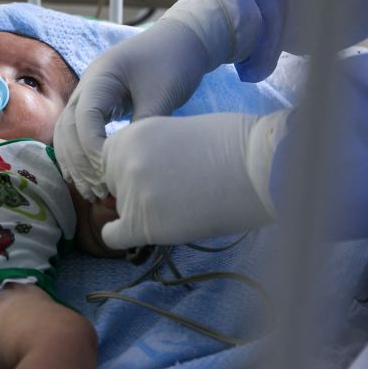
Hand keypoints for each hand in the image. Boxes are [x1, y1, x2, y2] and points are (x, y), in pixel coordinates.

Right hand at [54, 0, 262, 200]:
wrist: (182, 39)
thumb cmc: (174, 61)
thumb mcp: (162, 94)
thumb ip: (144, 125)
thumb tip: (129, 162)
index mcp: (101, 76)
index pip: (84, 119)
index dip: (91, 149)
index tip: (109, 172)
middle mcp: (87, 85)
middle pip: (67, 129)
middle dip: (78, 162)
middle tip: (98, 191)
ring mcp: (89, 94)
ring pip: (67, 133)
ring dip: (75, 163)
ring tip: (93, 192)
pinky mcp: (97, 104)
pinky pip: (77, 133)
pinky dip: (80, 156)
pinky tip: (92, 179)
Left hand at [100, 111, 287, 248]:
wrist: (258, 167)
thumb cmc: (232, 146)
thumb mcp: (176, 131)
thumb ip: (149, 150)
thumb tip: (139, 172)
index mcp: (130, 135)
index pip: (109, 161)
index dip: (128, 170)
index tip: (150, 177)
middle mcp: (124, 162)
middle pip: (113, 186)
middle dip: (134, 191)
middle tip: (170, 192)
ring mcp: (132, 193)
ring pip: (121, 211)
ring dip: (142, 212)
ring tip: (181, 206)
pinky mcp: (143, 224)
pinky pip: (114, 237)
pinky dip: (123, 237)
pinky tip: (145, 232)